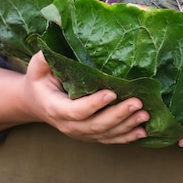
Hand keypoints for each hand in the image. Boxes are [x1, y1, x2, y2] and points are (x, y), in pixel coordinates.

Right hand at [22, 51, 148, 143]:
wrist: (37, 103)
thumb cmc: (40, 81)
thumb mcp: (37, 67)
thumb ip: (45, 57)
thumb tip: (54, 43)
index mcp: (55, 108)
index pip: (76, 110)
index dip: (94, 104)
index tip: (112, 93)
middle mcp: (68, 125)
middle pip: (96, 125)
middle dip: (118, 114)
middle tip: (137, 103)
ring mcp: (81, 133)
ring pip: (106, 134)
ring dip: (127, 125)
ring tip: (145, 114)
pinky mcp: (91, 135)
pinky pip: (110, 139)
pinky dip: (127, 136)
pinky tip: (143, 131)